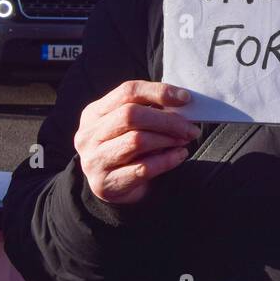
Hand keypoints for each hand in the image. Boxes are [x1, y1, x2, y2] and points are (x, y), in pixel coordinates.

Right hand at [73, 81, 201, 204]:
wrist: (112, 189)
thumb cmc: (127, 151)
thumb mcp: (132, 127)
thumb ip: (150, 112)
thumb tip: (182, 102)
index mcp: (94, 112)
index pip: (128, 91)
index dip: (159, 92)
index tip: (185, 98)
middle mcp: (89, 134)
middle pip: (131, 115)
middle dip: (167, 120)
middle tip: (190, 128)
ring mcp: (94, 160)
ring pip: (136, 140)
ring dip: (167, 139)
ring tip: (184, 141)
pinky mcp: (104, 184)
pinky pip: (143, 168)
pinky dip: (166, 160)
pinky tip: (179, 156)